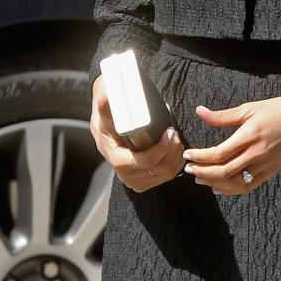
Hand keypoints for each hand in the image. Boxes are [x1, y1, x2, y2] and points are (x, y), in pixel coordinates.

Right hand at [90, 73, 183, 190]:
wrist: (106, 137)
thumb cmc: (108, 125)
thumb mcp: (106, 116)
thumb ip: (105, 107)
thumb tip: (104, 97)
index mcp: (119, 162)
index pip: (146, 160)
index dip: (162, 147)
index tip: (169, 131)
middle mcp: (127, 176)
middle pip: (160, 168)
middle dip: (172, 150)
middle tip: (174, 133)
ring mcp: (137, 182)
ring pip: (166, 174)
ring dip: (176, 156)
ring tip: (175, 139)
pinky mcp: (145, 183)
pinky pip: (167, 177)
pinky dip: (175, 164)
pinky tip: (175, 150)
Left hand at [181, 93, 280, 193]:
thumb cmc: (277, 110)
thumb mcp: (248, 108)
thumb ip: (222, 116)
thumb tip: (199, 112)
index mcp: (248, 136)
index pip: (218, 153)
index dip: (200, 156)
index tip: (188, 154)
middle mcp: (256, 153)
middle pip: (223, 171)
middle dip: (202, 172)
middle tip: (189, 169)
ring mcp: (264, 165)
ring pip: (234, 182)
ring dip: (214, 182)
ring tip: (200, 178)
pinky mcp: (270, 171)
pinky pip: (248, 186)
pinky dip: (231, 190)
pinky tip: (218, 188)